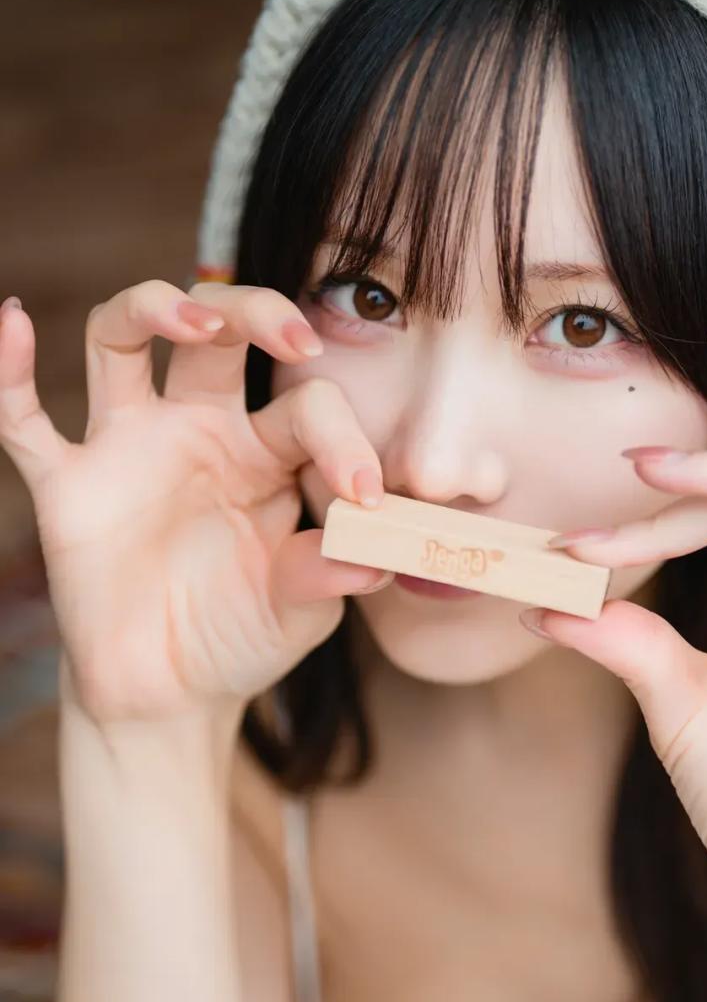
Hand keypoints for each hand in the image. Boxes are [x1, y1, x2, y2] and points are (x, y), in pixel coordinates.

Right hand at [0, 283, 391, 723]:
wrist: (170, 694)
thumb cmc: (243, 634)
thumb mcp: (300, 611)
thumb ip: (328, 575)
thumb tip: (374, 556)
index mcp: (269, 451)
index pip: (307, 405)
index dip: (344, 439)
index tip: (365, 497)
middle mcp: (200, 429)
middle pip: (220, 330)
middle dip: (259, 311)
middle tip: (299, 339)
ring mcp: (130, 446)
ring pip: (123, 338)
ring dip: (153, 308)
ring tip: (196, 321)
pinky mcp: (69, 485)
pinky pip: (22, 418)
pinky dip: (8, 369)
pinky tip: (15, 321)